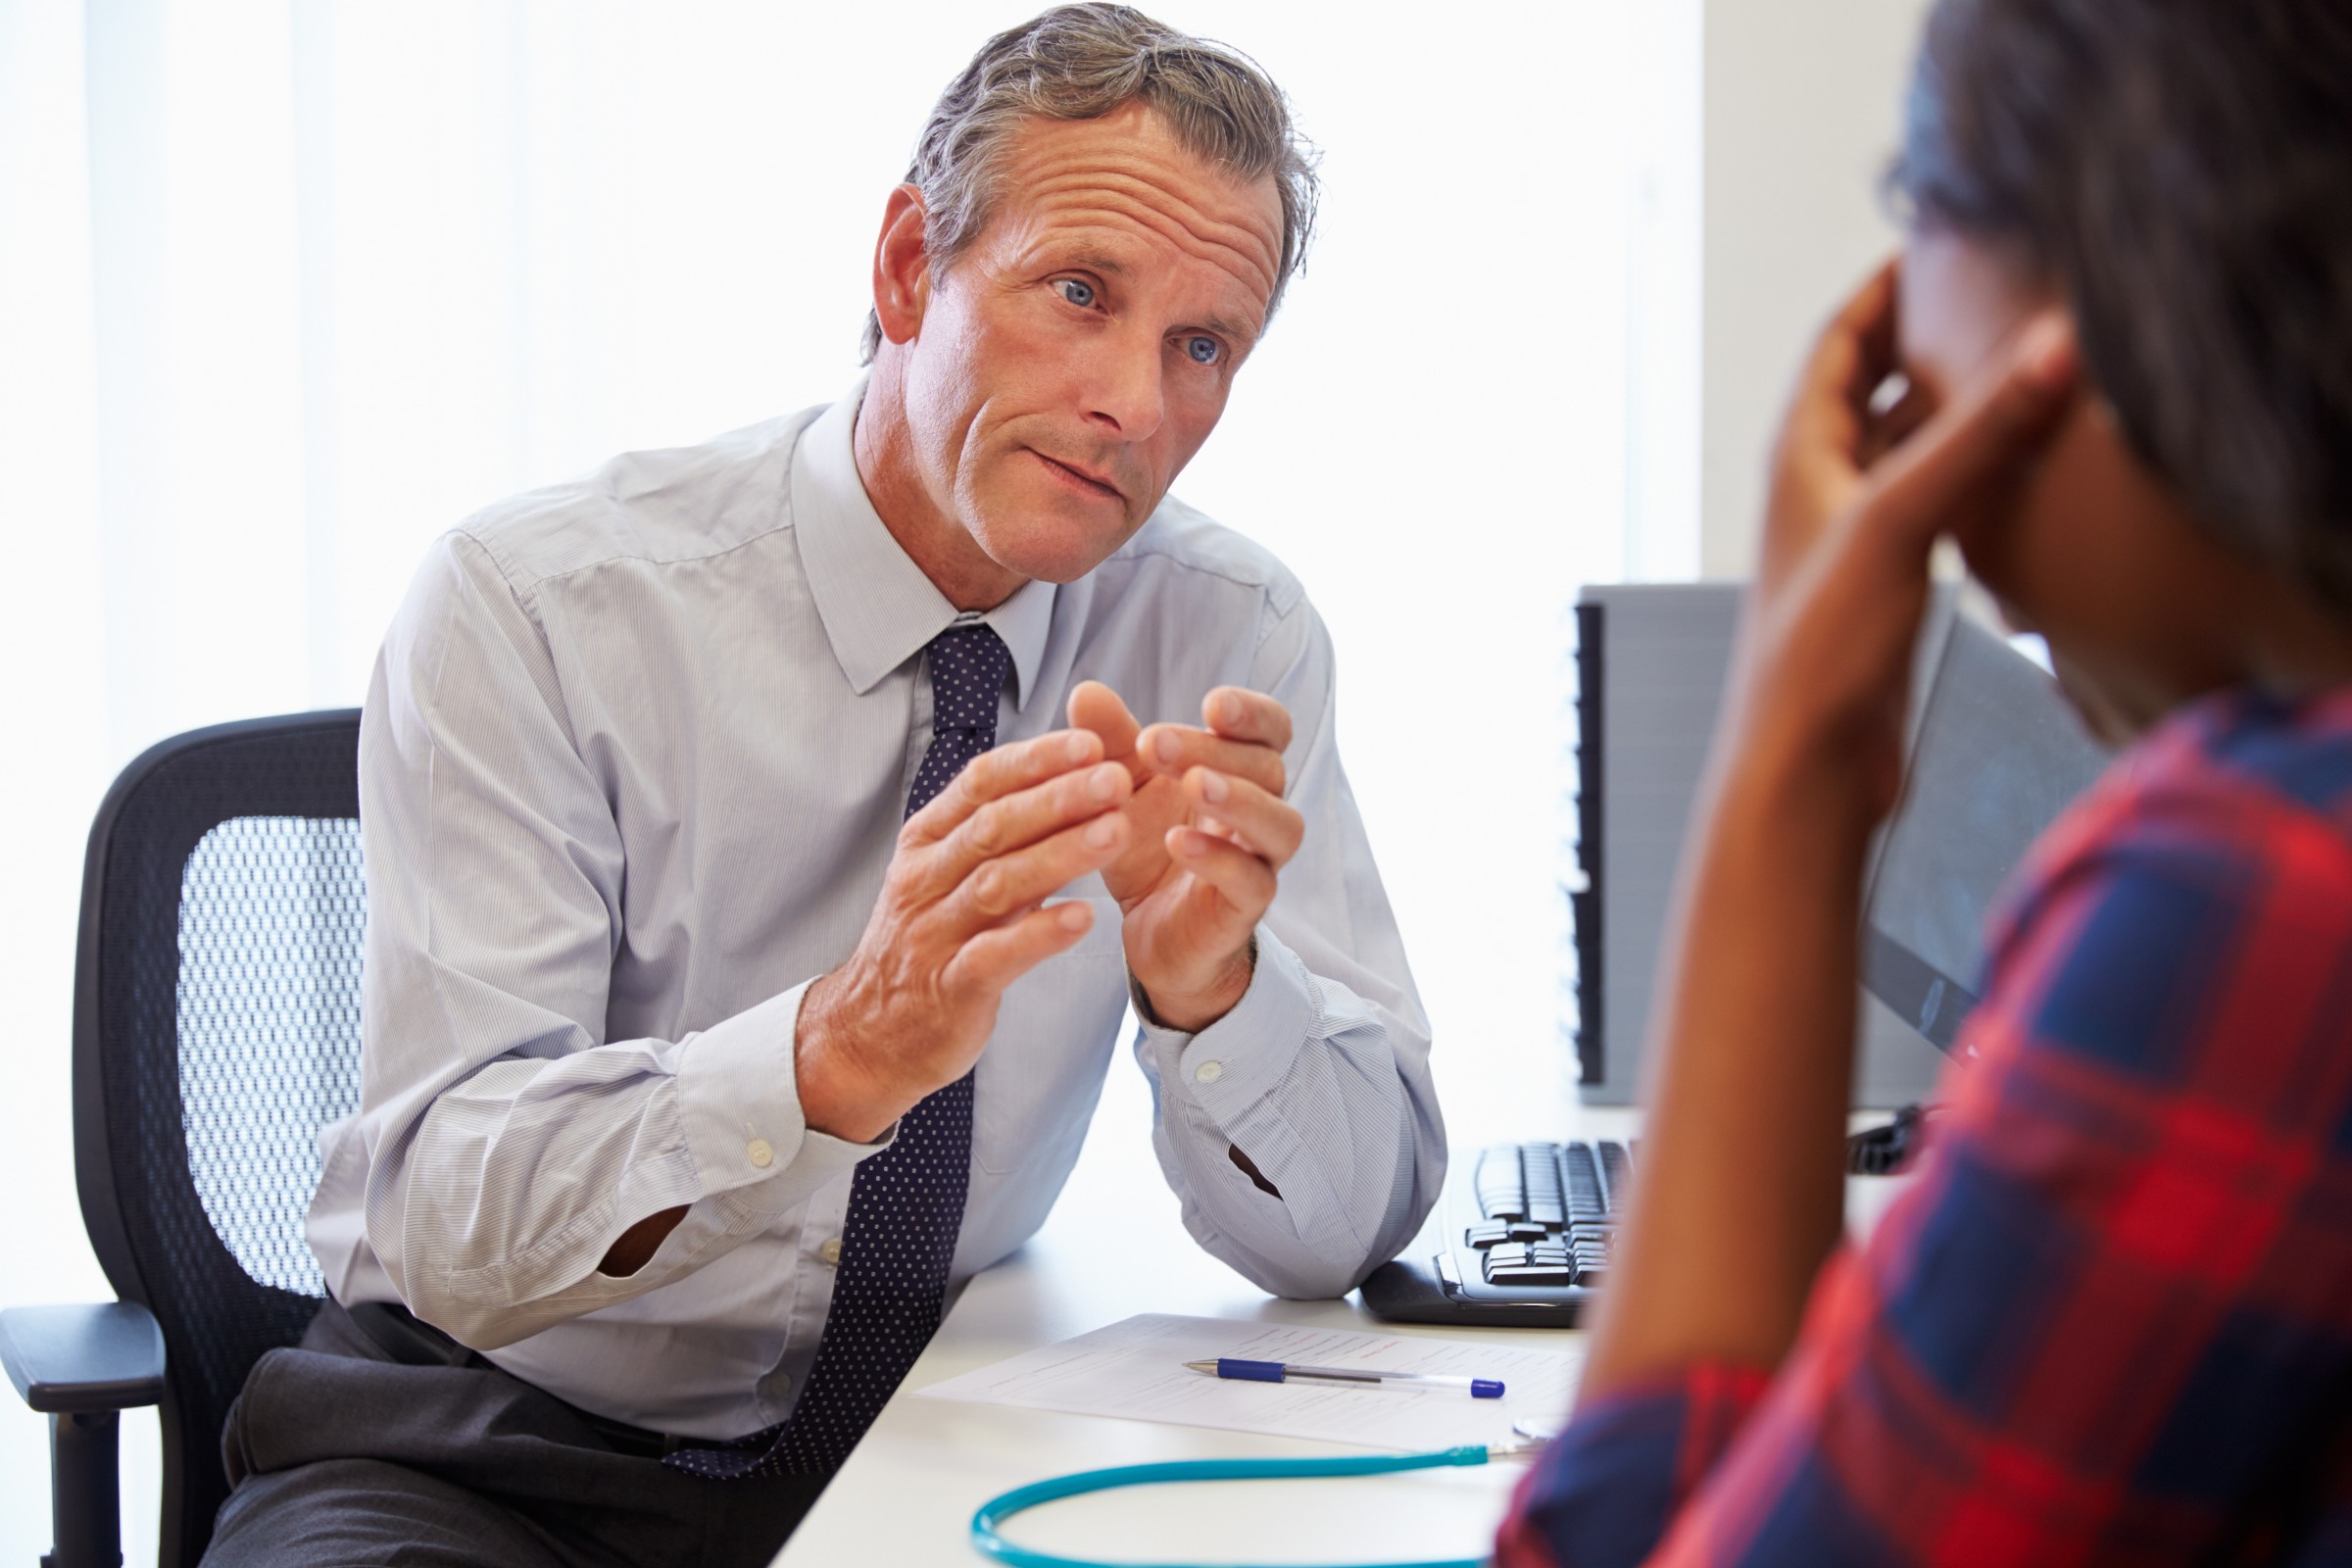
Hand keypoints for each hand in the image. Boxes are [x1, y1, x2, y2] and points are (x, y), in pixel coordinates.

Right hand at [795, 730, 1134, 1141]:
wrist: (867, 1034)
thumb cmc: (924, 945)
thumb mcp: (947, 876)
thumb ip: (998, 834)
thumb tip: (1062, 777)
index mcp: (926, 843)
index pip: (980, 784)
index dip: (1036, 760)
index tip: (1092, 741)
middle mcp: (924, 880)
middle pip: (993, 826)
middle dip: (1058, 797)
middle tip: (1116, 778)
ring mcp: (933, 934)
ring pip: (998, 884)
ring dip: (1060, 855)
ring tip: (1116, 832)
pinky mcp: (950, 988)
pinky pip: (995, 956)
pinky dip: (1040, 934)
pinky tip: (1084, 918)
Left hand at [1066, 682, 1303, 1031]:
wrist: (1151, 932)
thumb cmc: (1149, 850)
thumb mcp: (1122, 791)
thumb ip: (1111, 743)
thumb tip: (1086, 690)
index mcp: (1239, 772)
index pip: (1272, 730)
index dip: (1253, 712)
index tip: (1211, 704)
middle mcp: (1260, 812)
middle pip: (1268, 767)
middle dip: (1216, 750)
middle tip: (1156, 742)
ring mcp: (1260, 861)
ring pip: (1279, 823)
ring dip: (1239, 798)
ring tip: (1196, 784)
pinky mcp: (1244, 909)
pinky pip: (1251, 881)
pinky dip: (1220, 859)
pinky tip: (1179, 843)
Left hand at [1734, 258, 2076, 818]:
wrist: (1807, 766)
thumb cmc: (1817, 654)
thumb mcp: (1899, 522)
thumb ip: (1975, 435)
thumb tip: (2048, 350)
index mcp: (1800, 455)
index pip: (1837, 341)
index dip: (1883, 288)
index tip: (1935, 242)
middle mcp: (1819, 487)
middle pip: (1869, 385)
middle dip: (1921, 336)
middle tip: (1985, 293)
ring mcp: (1851, 535)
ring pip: (1902, 444)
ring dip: (1948, 405)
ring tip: (2011, 364)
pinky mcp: (1884, 583)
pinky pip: (1927, 502)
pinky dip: (1964, 471)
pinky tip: (2009, 468)